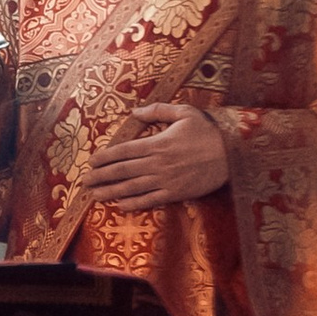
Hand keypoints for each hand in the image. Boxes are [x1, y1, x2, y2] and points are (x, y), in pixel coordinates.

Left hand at [83, 103, 229, 211]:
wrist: (232, 155)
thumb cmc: (208, 131)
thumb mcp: (185, 112)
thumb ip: (158, 110)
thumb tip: (135, 111)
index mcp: (157, 142)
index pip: (124, 150)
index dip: (105, 157)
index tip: (91, 161)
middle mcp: (157, 163)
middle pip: (122, 171)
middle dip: (101, 176)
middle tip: (84, 181)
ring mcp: (165, 180)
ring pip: (132, 187)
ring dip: (111, 192)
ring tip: (95, 196)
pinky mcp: (175, 193)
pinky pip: (150, 200)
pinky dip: (134, 203)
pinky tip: (121, 205)